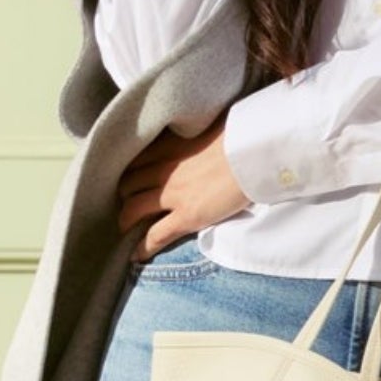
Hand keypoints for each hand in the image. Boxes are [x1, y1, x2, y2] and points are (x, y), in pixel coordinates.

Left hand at [117, 118, 251, 254]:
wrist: (255, 153)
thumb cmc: (242, 135)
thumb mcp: (211, 124)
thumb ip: (197, 131)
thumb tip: (204, 131)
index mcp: (169, 144)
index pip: (135, 159)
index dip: (131, 170)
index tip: (132, 176)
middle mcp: (163, 168)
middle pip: (128, 184)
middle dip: (125, 194)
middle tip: (128, 202)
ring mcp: (172, 194)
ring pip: (133, 210)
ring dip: (127, 220)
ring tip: (127, 228)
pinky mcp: (186, 217)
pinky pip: (155, 235)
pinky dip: (143, 247)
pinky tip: (137, 255)